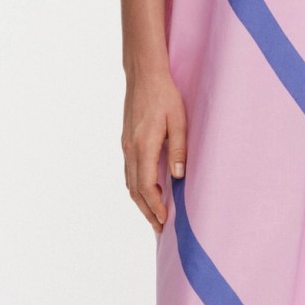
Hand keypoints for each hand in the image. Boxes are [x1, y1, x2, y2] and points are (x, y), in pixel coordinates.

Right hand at [123, 69, 187, 234]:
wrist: (143, 75)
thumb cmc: (164, 95)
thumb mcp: (178, 120)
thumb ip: (178, 148)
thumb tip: (178, 175)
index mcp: (143, 146)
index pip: (147, 186)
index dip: (155, 206)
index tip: (165, 220)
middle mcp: (130, 149)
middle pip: (135, 190)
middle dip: (147, 211)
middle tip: (159, 229)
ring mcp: (126, 146)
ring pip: (130, 183)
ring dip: (141, 202)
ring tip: (154, 216)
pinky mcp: (126, 142)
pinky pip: (129, 172)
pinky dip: (137, 188)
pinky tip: (149, 192)